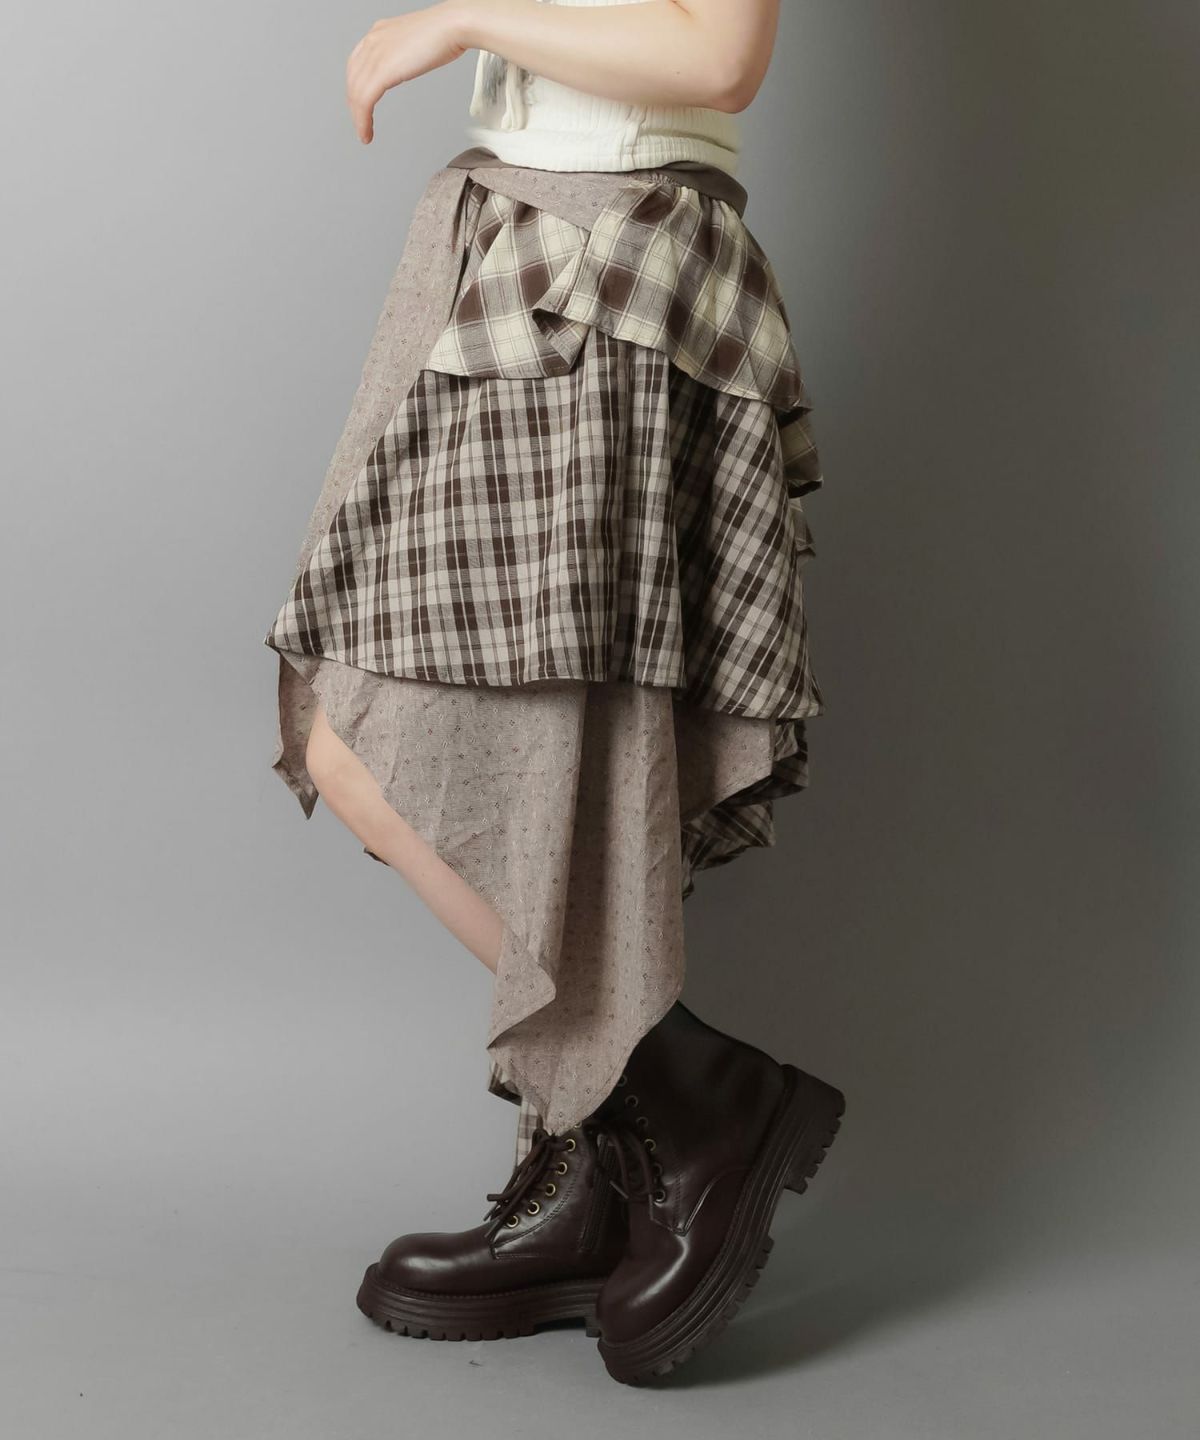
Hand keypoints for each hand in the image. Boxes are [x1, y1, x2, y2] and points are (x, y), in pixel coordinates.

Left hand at [346, 4, 469, 143]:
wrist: (451, 27)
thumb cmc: (444, 33)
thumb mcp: (415, 43)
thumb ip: (405, 54)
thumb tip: (408, 64)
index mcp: (379, 33)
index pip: (357, 64)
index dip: (356, 87)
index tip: (361, 103)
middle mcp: (373, 41)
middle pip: (353, 79)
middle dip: (354, 105)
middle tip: (361, 123)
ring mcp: (375, 54)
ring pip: (356, 93)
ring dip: (358, 117)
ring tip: (364, 133)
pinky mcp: (382, 71)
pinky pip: (364, 100)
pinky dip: (363, 120)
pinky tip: (366, 132)